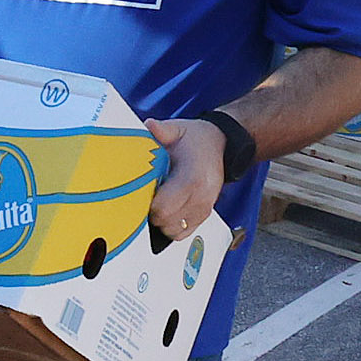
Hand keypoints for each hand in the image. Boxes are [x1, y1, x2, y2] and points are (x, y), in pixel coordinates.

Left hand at [144, 116, 226, 241]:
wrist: (221, 144)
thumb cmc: (197, 139)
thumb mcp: (179, 129)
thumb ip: (163, 130)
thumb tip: (149, 126)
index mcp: (192, 178)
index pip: (163, 206)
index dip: (145, 203)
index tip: (138, 192)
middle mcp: (201, 197)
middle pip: (165, 221)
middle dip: (149, 213)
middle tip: (144, 198)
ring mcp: (204, 208)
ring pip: (173, 231)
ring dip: (160, 221)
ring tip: (155, 203)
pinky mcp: (204, 215)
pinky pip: (182, 234)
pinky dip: (170, 227)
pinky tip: (166, 212)